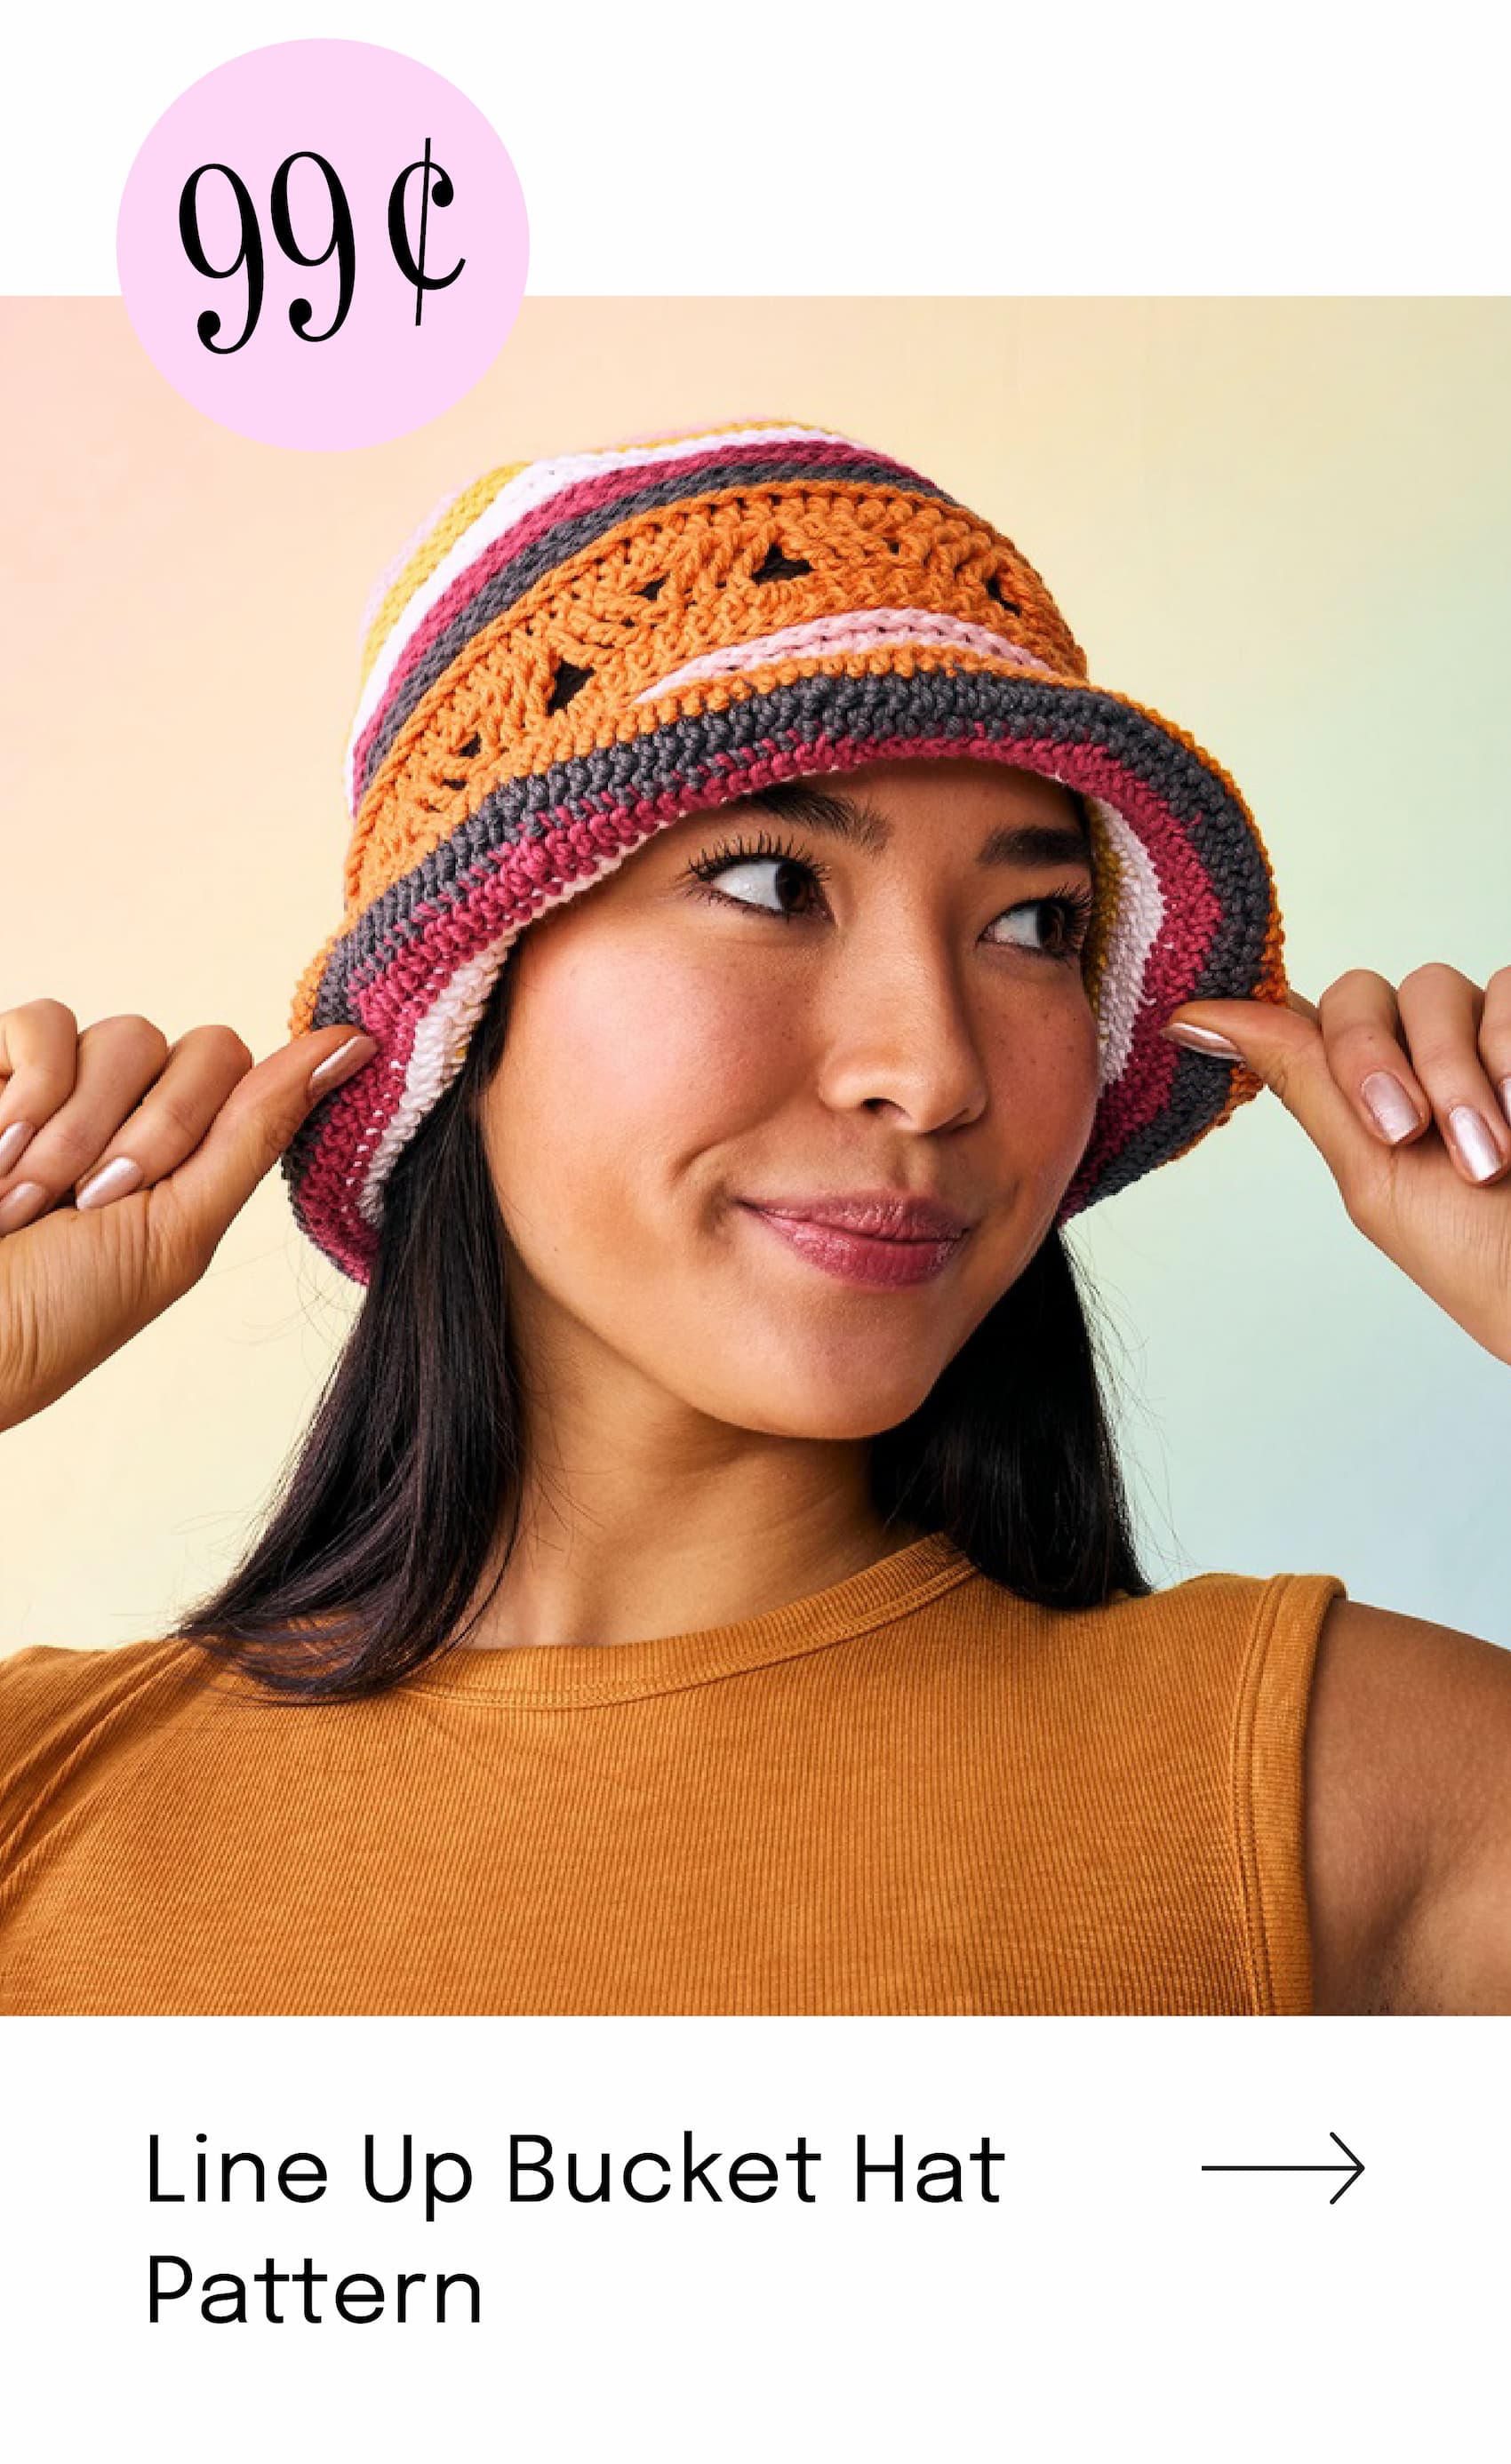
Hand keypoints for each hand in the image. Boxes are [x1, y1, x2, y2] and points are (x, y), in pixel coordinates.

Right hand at [0, 1001, 376, 1432]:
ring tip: (27, 1201)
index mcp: (184, 1160)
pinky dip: (28, 1094)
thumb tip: (352, 1047)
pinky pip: (45, 1022)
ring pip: (127, 1035)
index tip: (154, 1180)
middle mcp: (129, 1112)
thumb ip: (256, 1132)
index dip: (212, 1122)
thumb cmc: (57, 1313)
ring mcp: (62, 1081)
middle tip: (90, 1204)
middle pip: (203, 1050)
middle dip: (155, 1135)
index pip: (248, 1077)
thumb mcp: (176, 1231)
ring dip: (80, 1132)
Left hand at [1162, 965, 1510, 1366]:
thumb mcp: (1370, 1168)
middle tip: (1403, 1131)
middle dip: (1371, 1059)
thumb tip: (1189, 1017)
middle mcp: (1416, 1052)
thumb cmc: (1474, 1249)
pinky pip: (1507, 985)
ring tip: (1488, 1154)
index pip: (1298, 1022)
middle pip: (1359, 993)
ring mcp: (1479, 1033)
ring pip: (1433, 985)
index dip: (1249, 1009)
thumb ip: (1301, 1079)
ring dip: (1453, 1073)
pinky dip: (1510, 1051)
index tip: (1185, 1018)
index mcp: (1362, 1093)